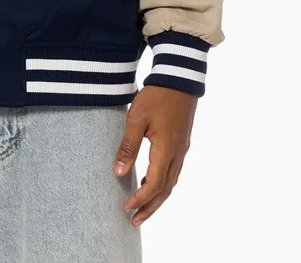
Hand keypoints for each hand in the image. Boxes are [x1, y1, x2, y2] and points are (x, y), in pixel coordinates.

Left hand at [113, 85, 197, 226]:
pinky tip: (149, 180)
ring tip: (141, 207)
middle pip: (166, 190)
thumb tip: (118, 172)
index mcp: (167, 150)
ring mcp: (182, 148)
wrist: (179, 78)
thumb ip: (128, 147)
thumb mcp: (136, 118)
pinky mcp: (181, 142)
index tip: (125, 209)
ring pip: (171, 182)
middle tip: (134, 221)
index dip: (140, 200)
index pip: (154, 185)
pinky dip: (161, 182)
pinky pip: (173, 171)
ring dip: (156, 197)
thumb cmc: (156, 96)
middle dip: (150, 207)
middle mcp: (178, 153)